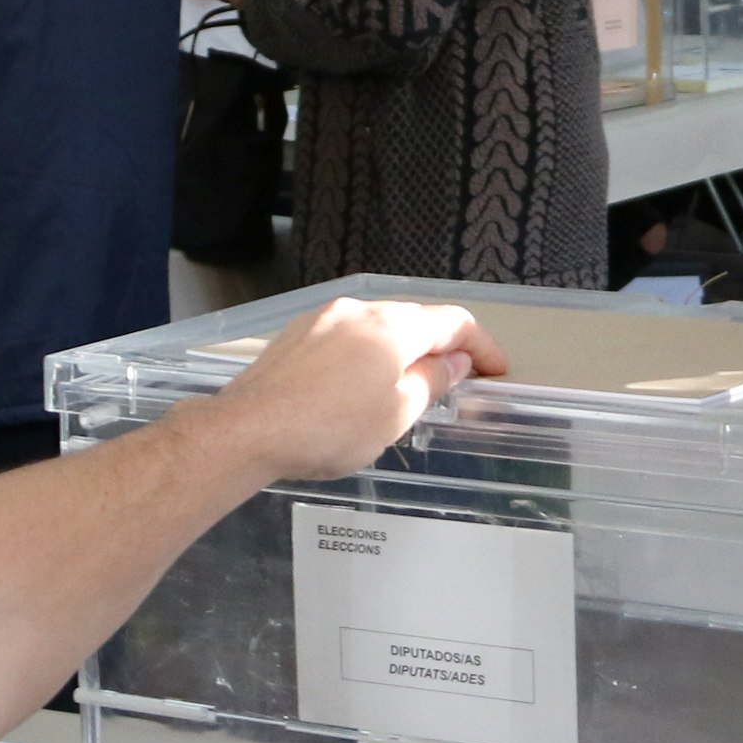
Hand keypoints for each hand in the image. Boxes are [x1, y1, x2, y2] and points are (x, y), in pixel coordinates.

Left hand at [205, 296, 505, 482]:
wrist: (246, 432)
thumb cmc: (329, 429)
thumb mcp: (396, 415)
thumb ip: (432, 381)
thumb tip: (453, 361)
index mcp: (392, 326)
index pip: (453, 322)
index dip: (482, 346)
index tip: (495, 371)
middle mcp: (358, 310)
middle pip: (414, 320)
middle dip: (440, 347)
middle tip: (456, 380)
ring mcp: (322, 320)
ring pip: (377, 329)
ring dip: (401, 352)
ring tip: (407, 388)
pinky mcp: (295, 336)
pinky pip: (346, 339)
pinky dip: (367, 357)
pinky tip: (360, 388)